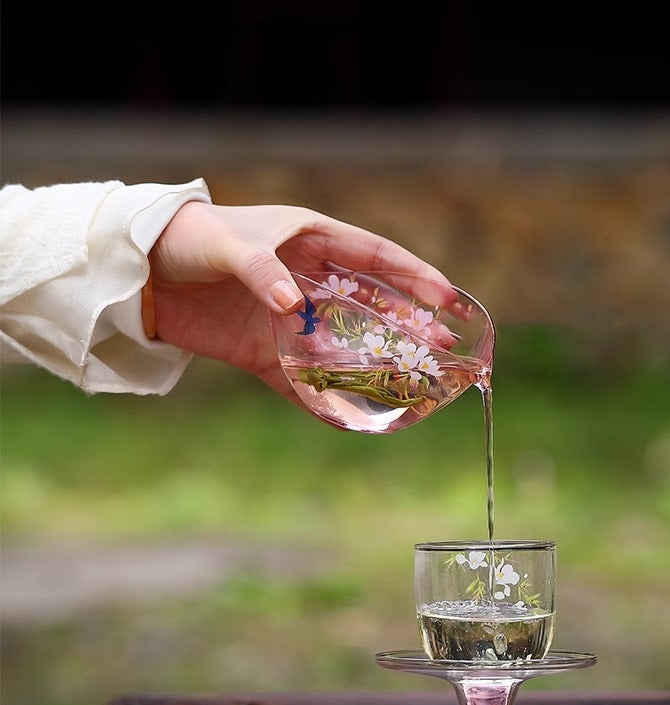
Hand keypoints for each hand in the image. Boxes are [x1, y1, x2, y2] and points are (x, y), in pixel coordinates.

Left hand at [147, 202, 455, 403]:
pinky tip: (349, 416)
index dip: (415, 275)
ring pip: (343, 344)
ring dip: (375, 362)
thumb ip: (261, 270)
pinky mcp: (263, 351)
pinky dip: (321, 398)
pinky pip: (300, 378)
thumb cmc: (188, 239)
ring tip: (411, 380)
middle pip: (371, 303)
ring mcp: (289, 319)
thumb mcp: (226, 245)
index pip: (376, 257)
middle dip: (408, 323)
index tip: (446, 296)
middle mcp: (308, 281)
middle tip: (442, 346)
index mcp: (311, 241)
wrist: (139, 273)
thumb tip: (293, 305)